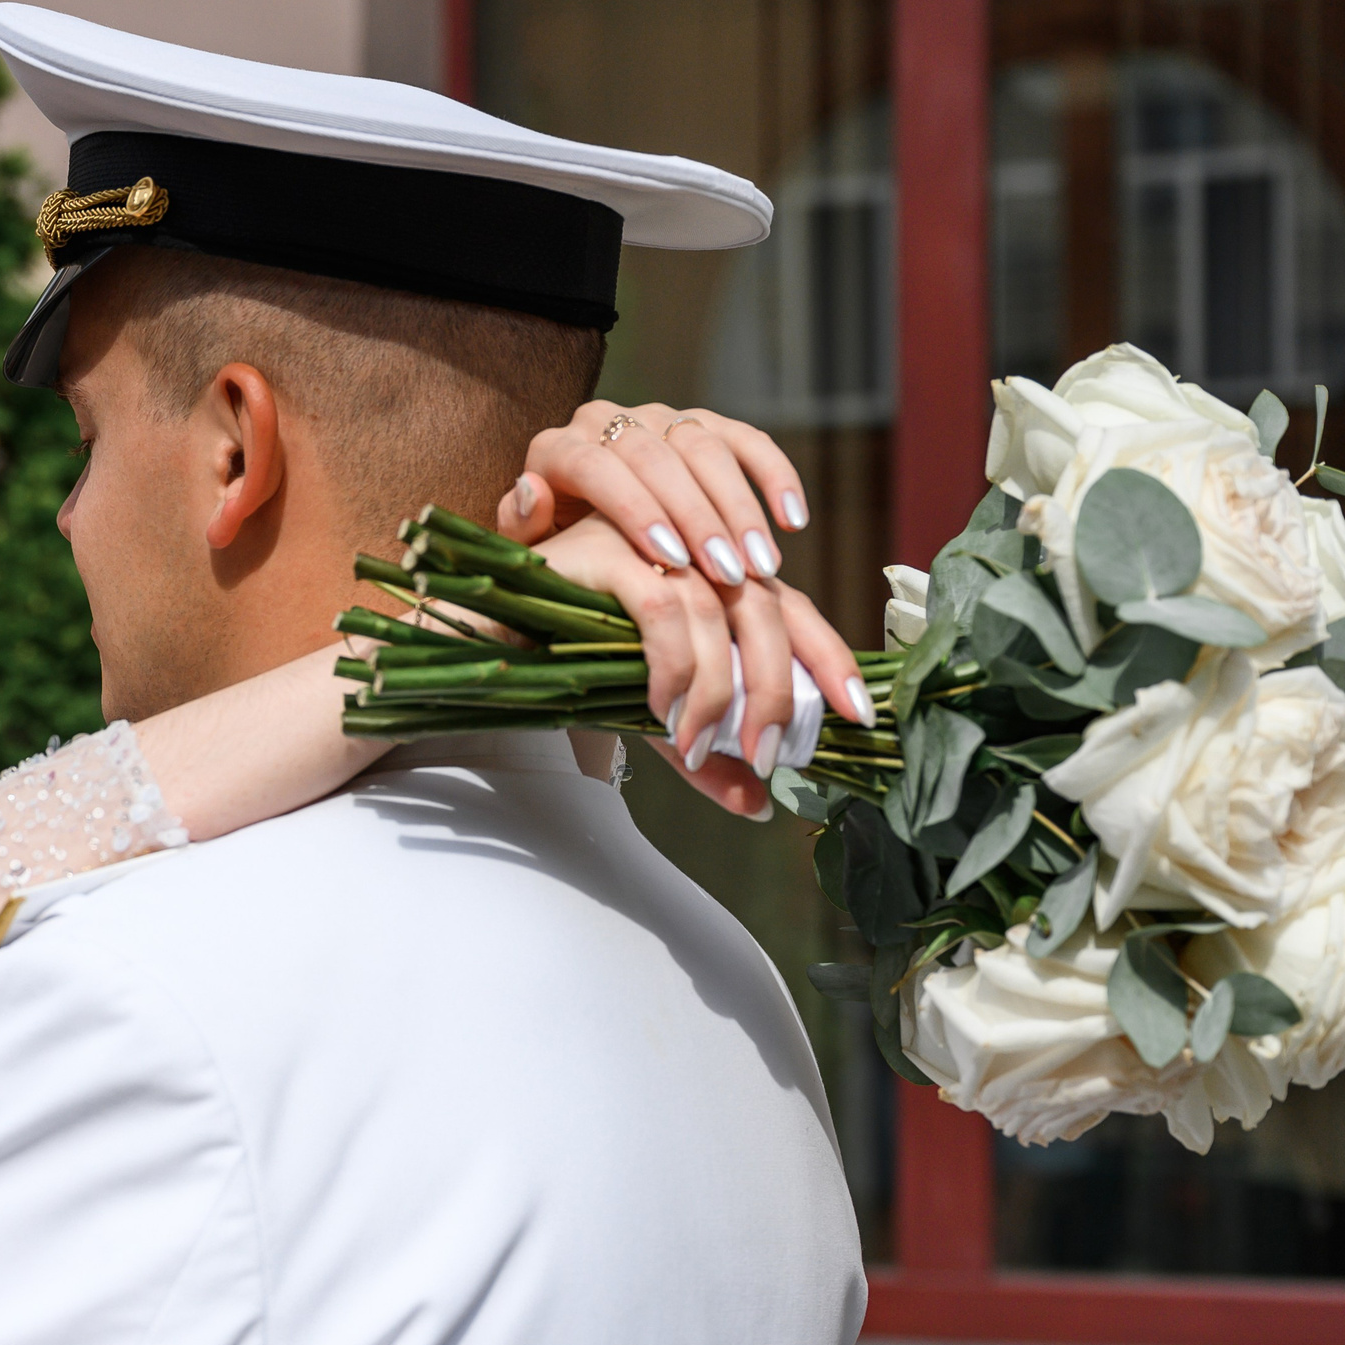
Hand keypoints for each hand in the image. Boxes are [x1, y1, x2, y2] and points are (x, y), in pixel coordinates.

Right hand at [523, 519, 842, 816]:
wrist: (484, 644)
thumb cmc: (567, 667)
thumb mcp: (651, 717)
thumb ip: (704, 754)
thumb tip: (760, 804)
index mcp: (714, 578)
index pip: (794, 611)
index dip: (831, 660)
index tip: (859, 717)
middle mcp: (691, 548)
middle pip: (765, 608)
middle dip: (773, 688)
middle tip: (765, 753)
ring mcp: (648, 539)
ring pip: (714, 610)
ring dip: (718, 688)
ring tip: (698, 745)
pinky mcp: (604, 549)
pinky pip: (660, 605)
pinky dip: (673, 664)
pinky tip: (661, 709)